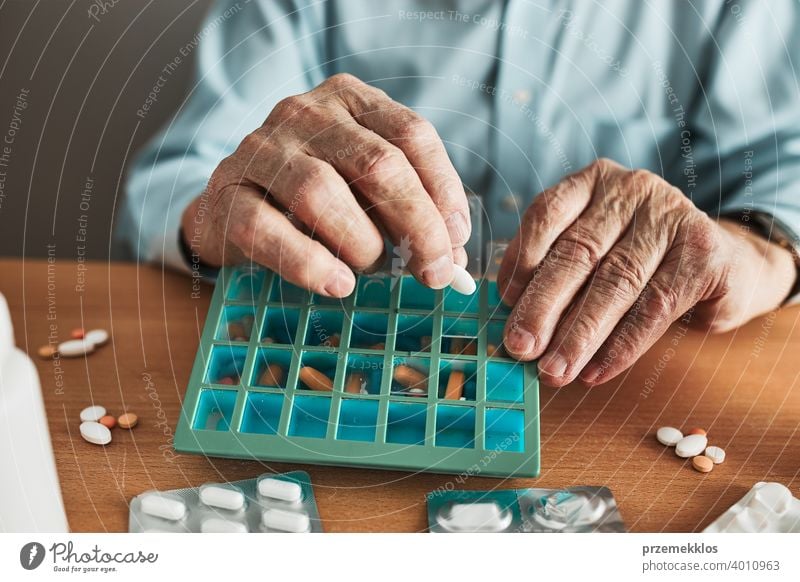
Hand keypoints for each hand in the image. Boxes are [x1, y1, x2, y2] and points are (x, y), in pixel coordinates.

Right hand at [182, 73, 469, 296]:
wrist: (233, 203)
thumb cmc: (314, 199)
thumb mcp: (366, 190)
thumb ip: (408, 211)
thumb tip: (453, 259)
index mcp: (350, 101)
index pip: (412, 134)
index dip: (443, 190)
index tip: (457, 238)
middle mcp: (305, 113)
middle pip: (378, 164)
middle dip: (417, 224)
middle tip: (434, 271)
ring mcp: (261, 149)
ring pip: (322, 192)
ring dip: (361, 243)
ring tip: (370, 269)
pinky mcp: (227, 192)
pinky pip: (267, 228)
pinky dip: (309, 263)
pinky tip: (338, 284)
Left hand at [498, 158, 796, 386]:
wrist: (726, 263)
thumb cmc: (642, 261)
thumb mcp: (594, 252)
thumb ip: (554, 270)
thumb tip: (510, 313)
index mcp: (593, 182)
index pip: (547, 213)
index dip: (522, 258)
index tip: (505, 302)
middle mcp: (631, 189)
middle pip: (578, 252)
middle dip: (544, 306)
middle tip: (520, 348)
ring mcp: (671, 216)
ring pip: (615, 282)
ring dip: (580, 334)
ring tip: (555, 370)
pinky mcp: (704, 252)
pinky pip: (654, 307)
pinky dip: (621, 345)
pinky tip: (596, 371)